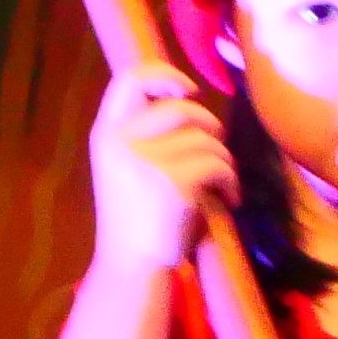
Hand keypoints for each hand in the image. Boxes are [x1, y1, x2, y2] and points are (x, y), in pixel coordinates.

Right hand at [87, 59, 234, 277]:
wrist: (131, 264)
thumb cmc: (136, 215)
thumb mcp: (126, 165)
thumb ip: (145, 133)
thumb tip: (188, 100)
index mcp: (106, 133)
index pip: (129, 80)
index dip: (164, 74)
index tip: (187, 88)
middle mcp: (121, 142)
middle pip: (182, 109)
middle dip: (210, 126)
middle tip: (216, 150)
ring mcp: (146, 161)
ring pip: (207, 139)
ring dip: (224, 162)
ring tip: (221, 184)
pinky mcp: (173, 183)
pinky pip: (219, 165)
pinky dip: (231, 182)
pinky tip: (227, 200)